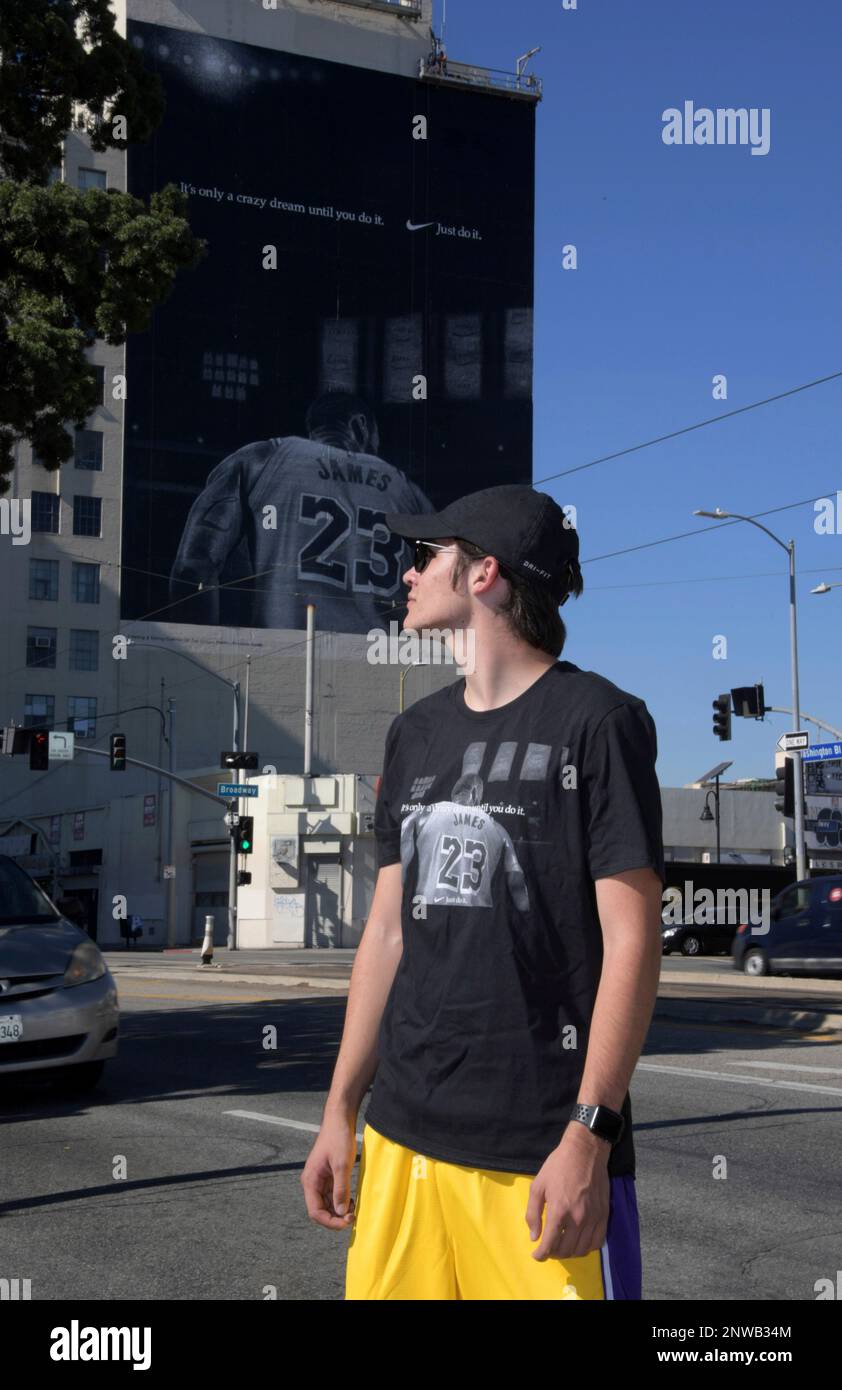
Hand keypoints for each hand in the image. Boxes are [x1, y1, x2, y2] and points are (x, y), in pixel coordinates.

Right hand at [300, 1110, 357, 1229]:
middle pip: (320, 1210)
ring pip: (327, 1204)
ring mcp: (320, 1180)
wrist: (339, 1120)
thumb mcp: (342, 1165)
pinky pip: (332, 1195)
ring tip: (353, 1208)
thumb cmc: (338, 1138)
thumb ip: (341, 1189)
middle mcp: (312, 1183)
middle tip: (353, 1216)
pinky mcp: (328, 1176)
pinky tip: (352, 1200)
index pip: (315, 1212)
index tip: (346, 1222)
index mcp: (310, 1181)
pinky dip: (341, 1201)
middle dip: (335, 1217)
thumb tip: (340, 1212)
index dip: (330, 1222)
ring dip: (339, 1210)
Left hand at [525, 1124, 610, 1260]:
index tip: (537, 1255)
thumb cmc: (558, 1166)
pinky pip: (597, 1242)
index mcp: (559, 1211)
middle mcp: (578, 1218)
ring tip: (562, 1245)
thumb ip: (533, 1213)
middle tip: (548, 1247)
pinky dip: (587, 1247)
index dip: (541, 1255)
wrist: (585, 1151)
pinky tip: (579, 1241)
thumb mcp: (538, 1185)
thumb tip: (534, 1236)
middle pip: (565, 1250)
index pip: (550, 1244)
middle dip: (553, 1253)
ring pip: (582, 1250)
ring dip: (569, 1252)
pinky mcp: (604, 1215)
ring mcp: (593, 1218)